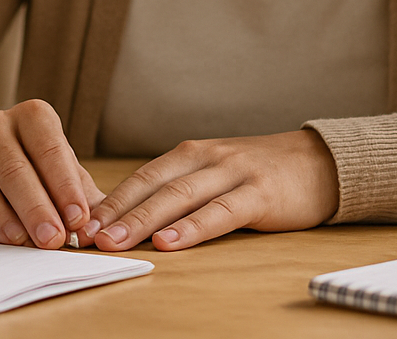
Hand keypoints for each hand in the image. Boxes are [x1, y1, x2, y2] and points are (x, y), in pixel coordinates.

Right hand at [0, 101, 104, 248]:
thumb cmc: (30, 159)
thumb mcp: (59, 163)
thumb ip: (81, 193)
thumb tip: (95, 229)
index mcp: (31, 116)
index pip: (49, 149)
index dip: (64, 186)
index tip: (78, 219)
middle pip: (14, 170)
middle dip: (36, 209)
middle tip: (53, 240)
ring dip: (3, 219)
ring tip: (22, 243)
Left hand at [85, 129, 339, 251]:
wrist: (319, 163)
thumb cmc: (257, 177)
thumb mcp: (213, 177)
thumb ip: (179, 194)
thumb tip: (127, 222)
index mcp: (188, 155)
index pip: (139, 178)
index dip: (108, 200)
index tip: (77, 223)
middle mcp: (205, 158)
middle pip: (151, 185)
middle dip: (115, 212)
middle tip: (85, 236)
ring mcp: (232, 172)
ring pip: (179, 197)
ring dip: (143, 220)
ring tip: (116, 241)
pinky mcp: (259, 192)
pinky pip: (221, 212)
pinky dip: (192, 227)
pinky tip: (170, 242)